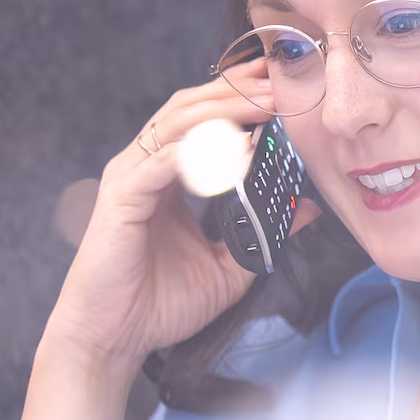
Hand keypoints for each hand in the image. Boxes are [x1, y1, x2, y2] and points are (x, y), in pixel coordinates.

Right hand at [42, 69, 321, 374]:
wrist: (112, 340)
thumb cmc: (160, 305)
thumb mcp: (230, 266)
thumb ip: (264, 233)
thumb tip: (307, 209)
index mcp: (166, 176)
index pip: (204, 120)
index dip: (241, 99)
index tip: (284, 88)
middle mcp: (144, 167)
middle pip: (192, 107)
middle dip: (238, 89)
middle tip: (281, 78)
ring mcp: (130, 178)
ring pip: (179, 124)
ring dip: (226, 108)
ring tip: (268, 101)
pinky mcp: (122, 198)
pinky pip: (166, 162)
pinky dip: (203, 151)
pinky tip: (239, 149)